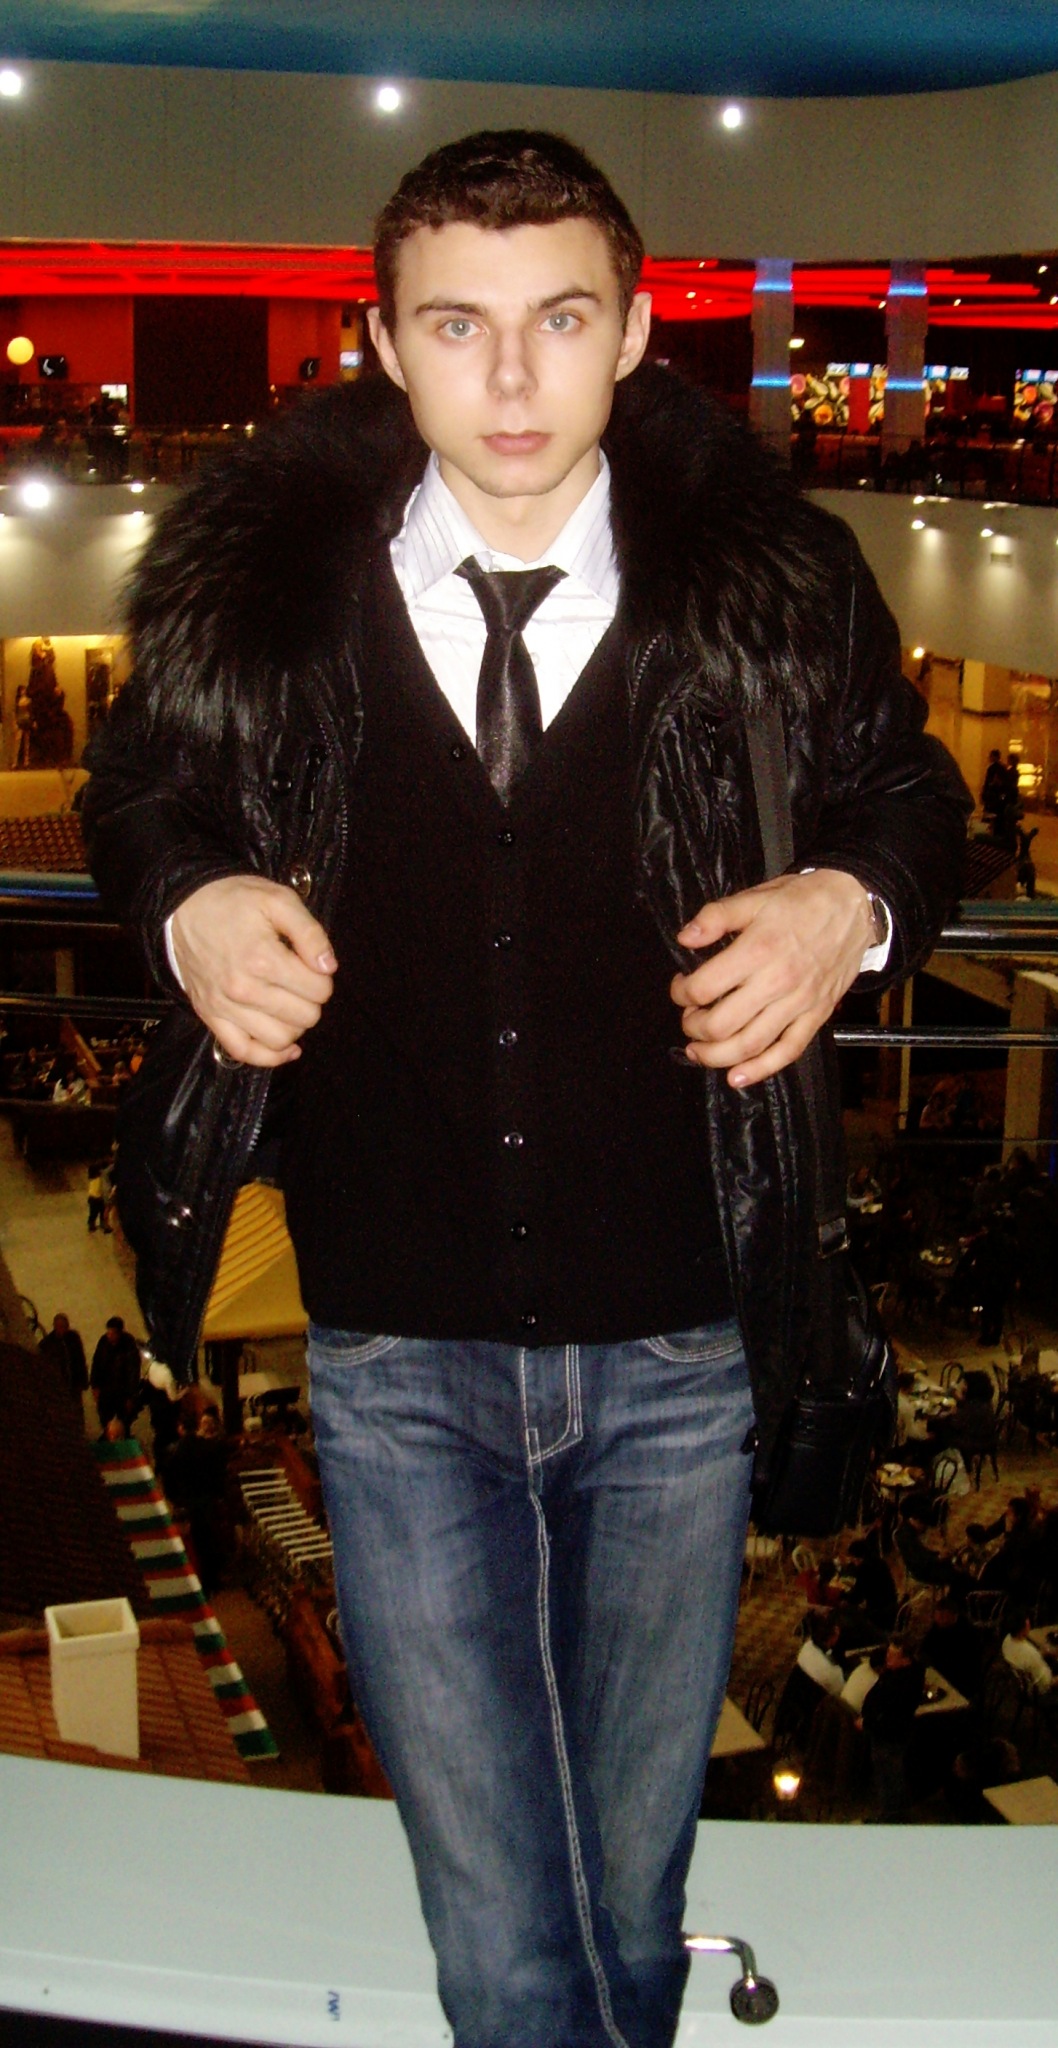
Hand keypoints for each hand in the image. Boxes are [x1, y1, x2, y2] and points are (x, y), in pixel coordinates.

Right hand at [170, 875, 336, 1067]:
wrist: (183, 906)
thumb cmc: (233, 900)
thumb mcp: (278, 900)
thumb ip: (310, 933)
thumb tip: (328, 967)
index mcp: (263, 959)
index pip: (319, 990)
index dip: (323, 978)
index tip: (312, 965)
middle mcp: (243, 989)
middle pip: (305, 1017)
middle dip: (312, 1001)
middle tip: (302, 982)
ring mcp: (224, 1007)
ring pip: (280, 1039)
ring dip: (295, 1026)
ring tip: (291, 1004)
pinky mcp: (210, 1016)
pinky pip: (244, 1052)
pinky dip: (270, 1056)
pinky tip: (287, 1047)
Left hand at [670, 868, 874, 1087]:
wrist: (854, 905)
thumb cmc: (802, 900)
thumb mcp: (755, 898)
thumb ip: (716, 917)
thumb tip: (684, 938)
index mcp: (757, 950)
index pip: (704, 988)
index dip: (681, 993)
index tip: (680, 987)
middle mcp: (777, 982)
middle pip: (721, 1024)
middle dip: (694, 1027)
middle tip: (689, 1018)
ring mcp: (799, 1004)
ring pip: (750, 1045)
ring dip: (716, 1056)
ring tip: (698, 1052)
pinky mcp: (817, 1016)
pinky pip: (787, 1051)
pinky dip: (760, 1070)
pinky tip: (737, 1077)